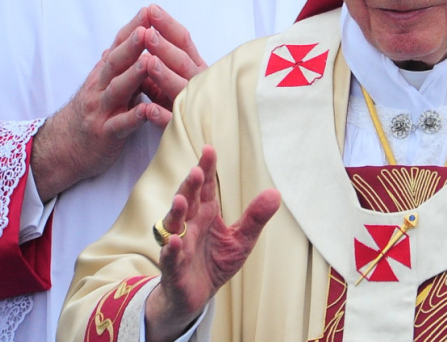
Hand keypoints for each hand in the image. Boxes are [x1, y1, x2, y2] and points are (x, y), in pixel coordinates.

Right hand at [31, 9, 168, 200]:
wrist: (60, 150)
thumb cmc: (88, 116)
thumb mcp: (99, 87)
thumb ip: (115, 67)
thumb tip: (123, 40)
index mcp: (102, 76)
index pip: (117, 47)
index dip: (132, 29)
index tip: (148, 11)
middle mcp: (99, 89)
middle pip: (116, 63)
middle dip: (131, 44)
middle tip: (147, 27)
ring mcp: (101, 111)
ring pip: (117, 90)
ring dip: (134, 75)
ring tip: (149, 61)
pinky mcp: (106, 135)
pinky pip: (121, 125)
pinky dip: (134, 117)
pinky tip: (148, 110)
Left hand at [140, 4, 208, 125]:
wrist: (206, 135)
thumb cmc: (181, 101)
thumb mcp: (170, 77)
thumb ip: (160, 59)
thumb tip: (140, 34)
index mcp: (195, 67)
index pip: (183, 41)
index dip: (168, 25)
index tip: (150, 9)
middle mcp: (198, 82)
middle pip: (182, 62)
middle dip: (164, 47)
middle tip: (146, 33)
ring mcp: (195, 104)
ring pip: (181, 88)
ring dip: (165, 75)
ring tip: (149, 62)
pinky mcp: (188, 128)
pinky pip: (176, 122)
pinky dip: (164, 116)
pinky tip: (150, 110)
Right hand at [145, 147, 279, 341]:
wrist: (196, 296)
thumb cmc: (215, 262)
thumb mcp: (242, 239)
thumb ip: (255, 217)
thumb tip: (275, 193)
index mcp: (206, 214)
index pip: (204, 187)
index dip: (205, 169)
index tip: (209, 149)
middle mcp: (190, 224)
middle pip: (188, 201)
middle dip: (190, 186)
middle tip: (195, 170)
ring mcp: (180, 244)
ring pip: (175, 225)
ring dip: (176, 212)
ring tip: (181, 200)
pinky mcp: (174, 267)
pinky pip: (171, 257)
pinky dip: (172, 249)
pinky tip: (176, 241)